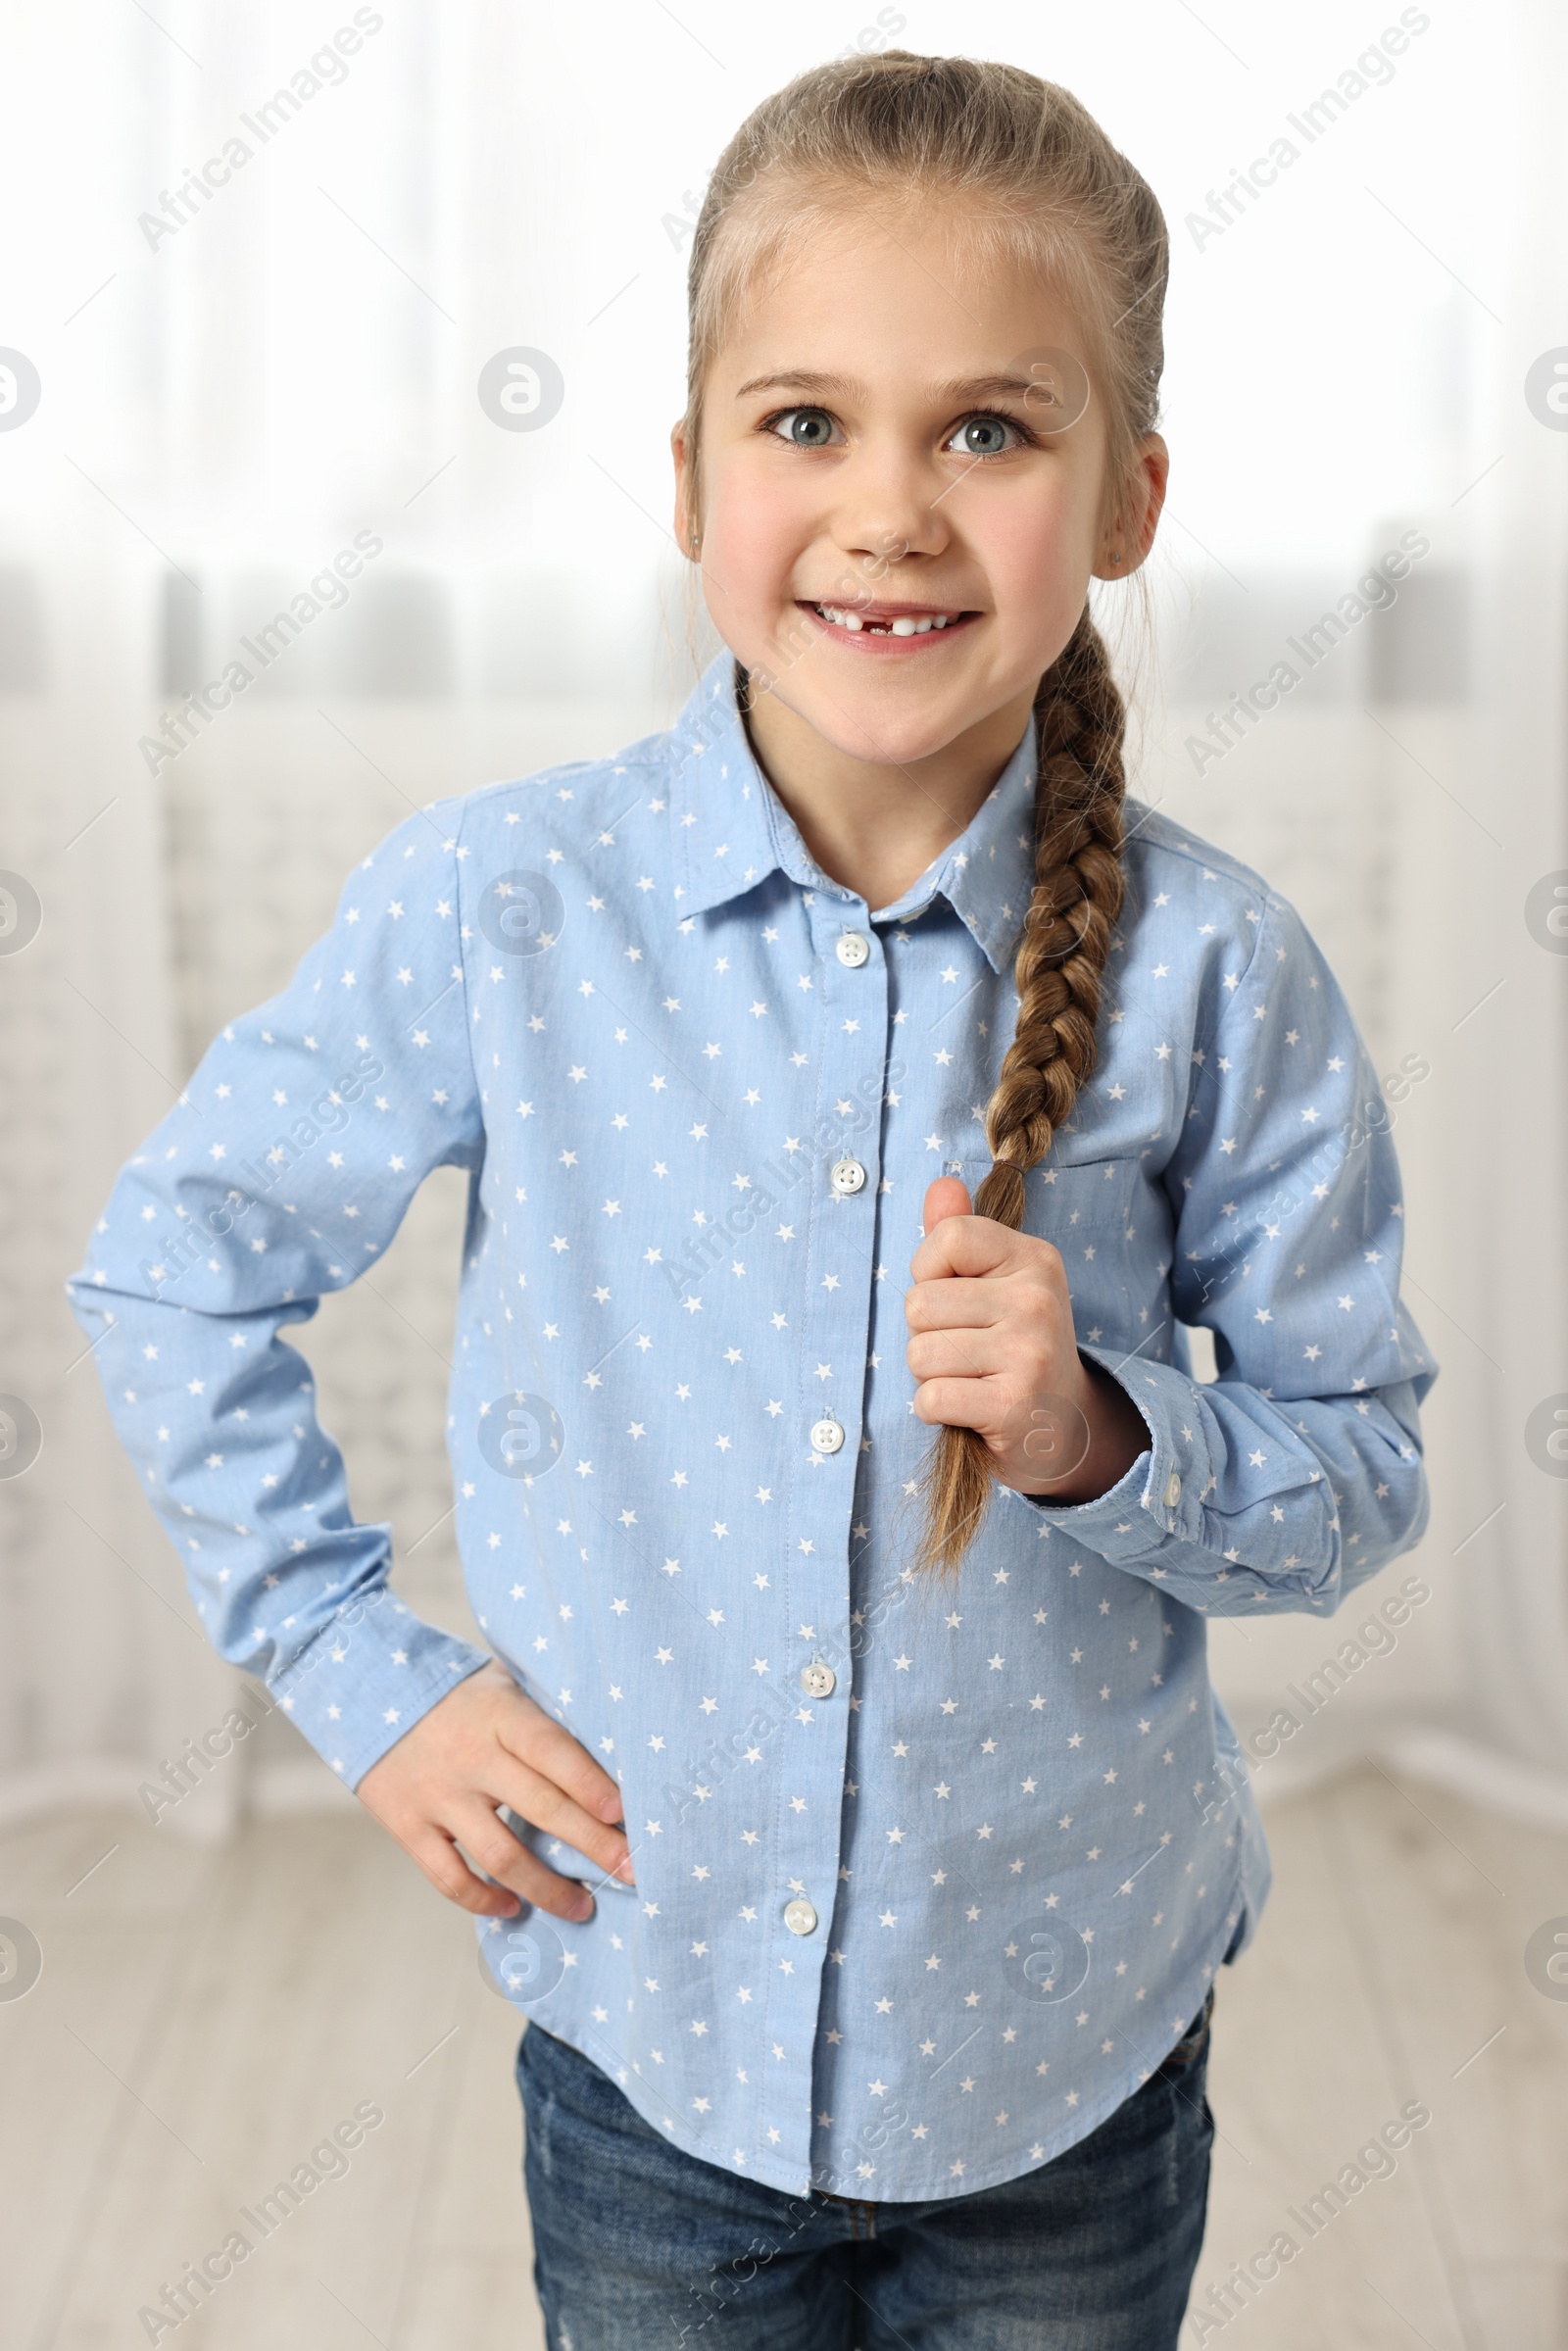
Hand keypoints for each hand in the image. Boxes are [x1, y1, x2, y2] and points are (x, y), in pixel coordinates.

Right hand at [356, 1659, 633, 1921]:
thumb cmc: (460, 1694)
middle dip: (594, 1844)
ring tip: (581, 1908)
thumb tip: (612, 1757)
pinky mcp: (407, 1826)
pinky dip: (483, 1901)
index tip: (627, 1814)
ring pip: (500, 1855)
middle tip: (633, 1872)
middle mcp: (470, 1757)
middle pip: (541, 1808)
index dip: (592, 1784)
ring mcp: (437, 1796)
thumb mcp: (504, 1685)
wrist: (367, 1691)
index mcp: (500, 1715)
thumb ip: (545, 1718)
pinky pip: (450, 1878)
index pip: (554, 1751)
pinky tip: (512, 1907)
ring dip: (546, 1888)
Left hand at [904, 1177, 1148, 1504]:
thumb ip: (962, 1234)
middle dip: (927, 1334)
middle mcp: (1037, 1299)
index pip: (948, 1237)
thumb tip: (940, 1186)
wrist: (1064, 1426)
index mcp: (1034, 1258)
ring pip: (920, 1353)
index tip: (956, 1299)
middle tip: (967, 1351)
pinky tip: (968, 1409)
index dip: (929, 1272)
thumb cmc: (1016, 1346)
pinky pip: (931, 1398)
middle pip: (920, 1303)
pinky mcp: (1013, 1404)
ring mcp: (1029, 1352)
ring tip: (970, 1379)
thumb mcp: (998, 1282)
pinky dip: (934, 1411)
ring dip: (931, 1376)